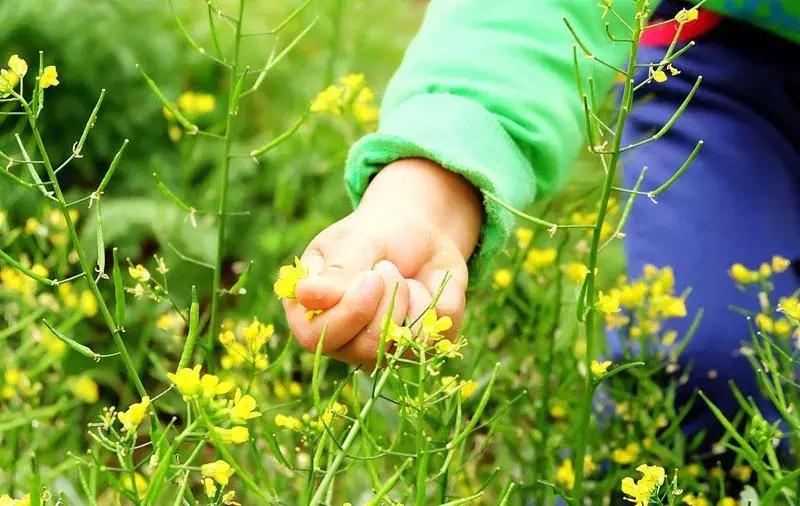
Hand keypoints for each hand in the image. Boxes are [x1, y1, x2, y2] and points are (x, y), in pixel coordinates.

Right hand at [283, 158, 482, 365]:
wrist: (417, 230)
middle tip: (388, 267)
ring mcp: (379, 350)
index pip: (315, 337)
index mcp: (308, 313)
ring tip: (401, 275)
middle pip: (363, 348)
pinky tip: (422, 286)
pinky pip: (433, 337)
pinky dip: (435, 301)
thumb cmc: (373, 233)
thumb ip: (334, 273)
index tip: (371, 277)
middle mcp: (340, 340)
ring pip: (401, 345)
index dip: (348, 312)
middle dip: (386, 300)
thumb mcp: (352, 243)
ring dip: (409, 298)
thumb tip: (305, 295)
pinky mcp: (416, 348)